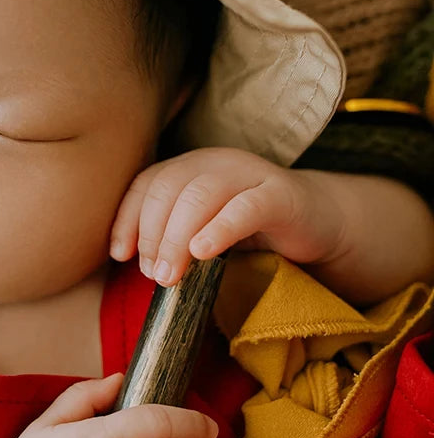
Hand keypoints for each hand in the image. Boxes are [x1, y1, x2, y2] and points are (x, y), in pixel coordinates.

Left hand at [110, 147, 346, 286]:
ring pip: (200, 196)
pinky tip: (203, 252)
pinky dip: (219, 229)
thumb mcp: (202, 229)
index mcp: (190, 166)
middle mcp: (215, 161)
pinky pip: (245, 207)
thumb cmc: (249, 230)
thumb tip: (135, 261)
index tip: (120, 254)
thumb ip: (171, 235)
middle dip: (153, 234)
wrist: (317, 222)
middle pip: (168, 189)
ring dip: (177, 239)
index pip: (147, 183)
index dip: (127, 218)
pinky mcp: (281, 194)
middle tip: (154, 274)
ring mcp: (249, 173)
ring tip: (170, 275)